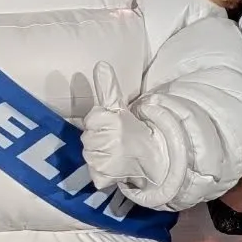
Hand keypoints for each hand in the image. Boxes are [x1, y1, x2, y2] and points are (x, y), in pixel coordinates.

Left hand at [81, 61, 168, 188]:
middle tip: (116, 141)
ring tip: (115, 154)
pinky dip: (101, 173)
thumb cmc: (133, 130)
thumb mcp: (120, 107)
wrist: (154, 157)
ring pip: (88, 155)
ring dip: (99, 155)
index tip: (114, 126)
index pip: (91, 119)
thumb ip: (107, 87)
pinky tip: (113, 168)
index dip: (100, 123)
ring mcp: (106, 160)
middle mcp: (109, 140)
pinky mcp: (104, 177)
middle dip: (99, 138)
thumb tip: (100, 64)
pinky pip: (93, 174)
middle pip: (87, 137)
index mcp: (113, 120)